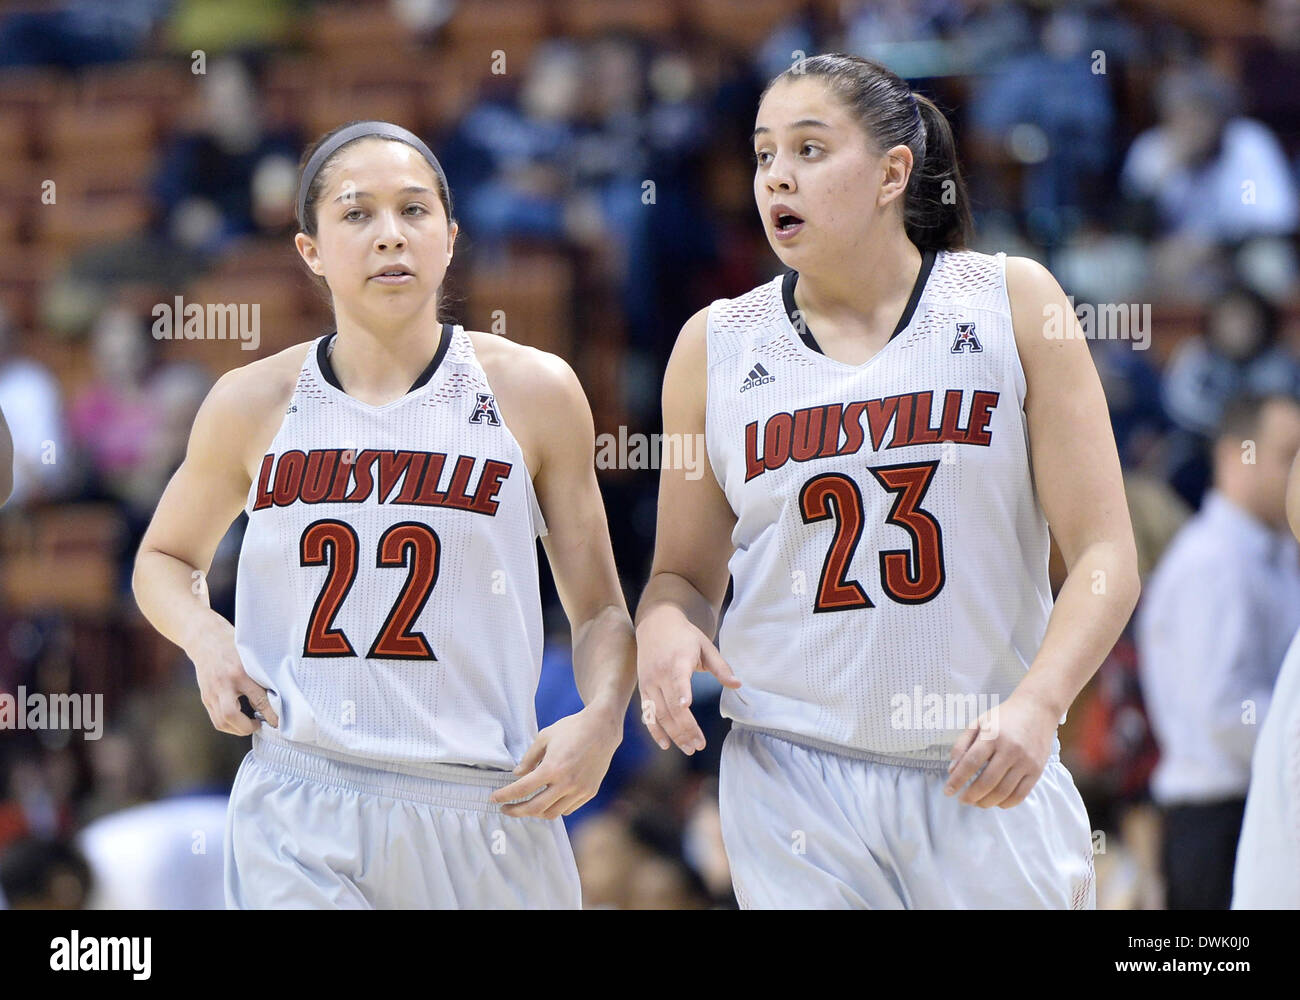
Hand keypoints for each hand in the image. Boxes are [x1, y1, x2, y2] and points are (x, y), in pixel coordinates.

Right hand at [185, 615, 278, 734]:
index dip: (269, 714)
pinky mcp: (205, 697)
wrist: (205, 638)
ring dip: (237, 729)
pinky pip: (215, 718)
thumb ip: (261, 676)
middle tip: (260, 724)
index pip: (257, 699)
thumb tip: (276, 697)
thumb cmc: (233, 645)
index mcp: (239, 672)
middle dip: (247, 727)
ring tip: (251, 725)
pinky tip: (239, 721)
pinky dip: (229, 725)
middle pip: (231, 715)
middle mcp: (223, 684)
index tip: (278, 722)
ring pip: (221, 721)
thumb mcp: (251, 657)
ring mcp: (211, 692)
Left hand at [489, 703, 621, 819]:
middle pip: (535, 808)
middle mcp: (566, 783)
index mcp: (552, 768)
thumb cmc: (572, 728)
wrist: (603, 728)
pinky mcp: (589, 792)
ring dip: (535, 812)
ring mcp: (580, 790)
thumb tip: (518, 775)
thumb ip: (529, 758)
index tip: (494, 798)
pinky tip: (547, 801)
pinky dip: (554, 809)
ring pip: (552, 813)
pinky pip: (567, 809)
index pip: (522, 789)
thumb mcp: (545, 736)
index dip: (505, 796)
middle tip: (505, 808)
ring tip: (526, 806)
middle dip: (516, 811)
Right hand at [635, 605, 740, 754]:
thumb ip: (721, 667)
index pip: (678, 678)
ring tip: (689, 749)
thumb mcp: (705, 645)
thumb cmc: (685, 636)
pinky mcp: (643, 689)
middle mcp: (660, 673)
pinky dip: (655, 730)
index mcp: (678, 660)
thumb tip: (738, 685)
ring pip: (660, 714)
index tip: (686, 705)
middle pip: (671, 705)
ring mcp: (649, 683)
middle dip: (685, 728)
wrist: (655, 624)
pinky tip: (666, 745)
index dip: (682, 692)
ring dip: (674, 734)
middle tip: (700, 746)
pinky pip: (647, 714)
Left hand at [944, 689, 1056, 807]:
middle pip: (987, 781)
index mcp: (992, 736)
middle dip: (971, 795)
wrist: (1037, 709)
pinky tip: (996, 802)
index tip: (948, 792)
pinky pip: (1021, 794)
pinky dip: (1006, 803)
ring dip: (986, 802)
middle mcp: (1010, 750)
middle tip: (962, 800)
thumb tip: (952, 770)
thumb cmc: (1004, 716)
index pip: (971, 763)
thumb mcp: (979, 722)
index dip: (957, 780)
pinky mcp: (1037, 770)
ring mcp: (1026, 762)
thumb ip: (962, 744)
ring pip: (1003, 792)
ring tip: (977, 802)